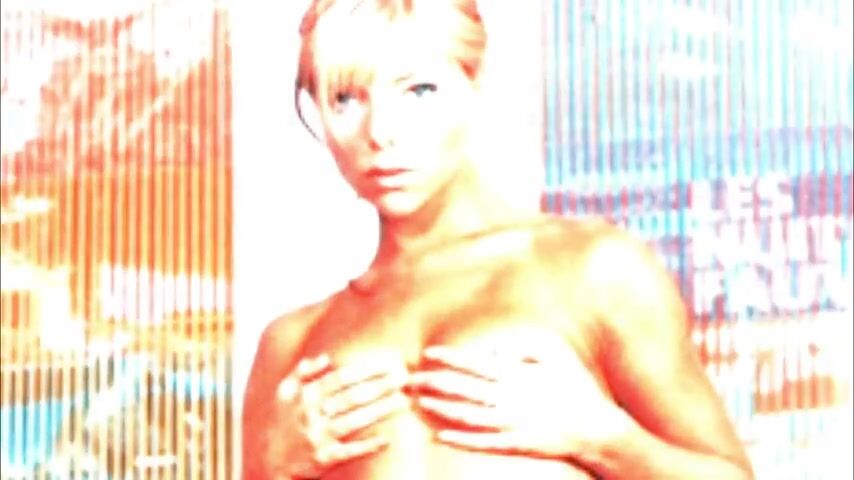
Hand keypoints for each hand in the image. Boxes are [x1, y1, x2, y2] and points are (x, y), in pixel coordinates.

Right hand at [272, 353, 408, 477]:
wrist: (266, 461)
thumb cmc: (279, 423)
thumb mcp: (283, 393)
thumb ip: (303, 372)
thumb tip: (326, 358)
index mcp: (305, 395)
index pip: (341, 377)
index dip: (366, 370)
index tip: (388, 364)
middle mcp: (313, 413)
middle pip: (353, 396)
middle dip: (381, 386)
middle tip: (404, 379)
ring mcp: (318, 436)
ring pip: (356, 420)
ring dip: (381, 410)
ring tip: (403, 401)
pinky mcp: (323, 458)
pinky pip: (350, 451)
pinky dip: (368, 446)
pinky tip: (387, 440)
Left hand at [408, 344, 630, 459]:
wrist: (595, 428)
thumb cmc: (574, 387)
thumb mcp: (554, 356)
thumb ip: (521, 349)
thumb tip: (493, 350)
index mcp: (517, 375)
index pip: (474, 363)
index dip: (449, 358)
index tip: (427, 353)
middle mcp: (509, 398)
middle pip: (463, 389)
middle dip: (434, 383)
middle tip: (410, 379)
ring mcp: (511, 424)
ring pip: (467, 416)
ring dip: (441, 410)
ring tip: (419, 403)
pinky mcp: (515, 444)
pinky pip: (482, 443)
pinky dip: (460, 440)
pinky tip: (440, 437)